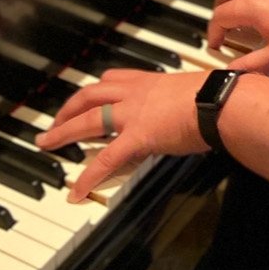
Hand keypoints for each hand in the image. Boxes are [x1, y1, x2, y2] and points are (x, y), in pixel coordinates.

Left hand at [35, 68, 207, 202]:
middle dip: (69, 108)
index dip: (97, 88)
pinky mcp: (137, 135)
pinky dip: (89, 175)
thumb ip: (183, 101)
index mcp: (151, 81)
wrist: (221, 101)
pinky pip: (106, 158)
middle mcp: (137, 92)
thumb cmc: (218, 95)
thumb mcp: (194, 91)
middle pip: (91, 93)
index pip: (114, 78)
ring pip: (88, 118)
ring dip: (64, 131)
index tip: (87, 96)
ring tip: (47, 143)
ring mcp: (133, 112)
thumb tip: (193, 110)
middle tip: (55, 122)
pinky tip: (77, 190)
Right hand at [206, 0, 268, 73]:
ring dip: (233, 0)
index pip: (220, 16)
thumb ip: (249, 66)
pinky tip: (259, 20)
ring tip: (238, 24)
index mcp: (251, 6)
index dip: (213, 34)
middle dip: (218, 7)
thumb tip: (230, 73)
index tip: (216, 47)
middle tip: (222, 28)